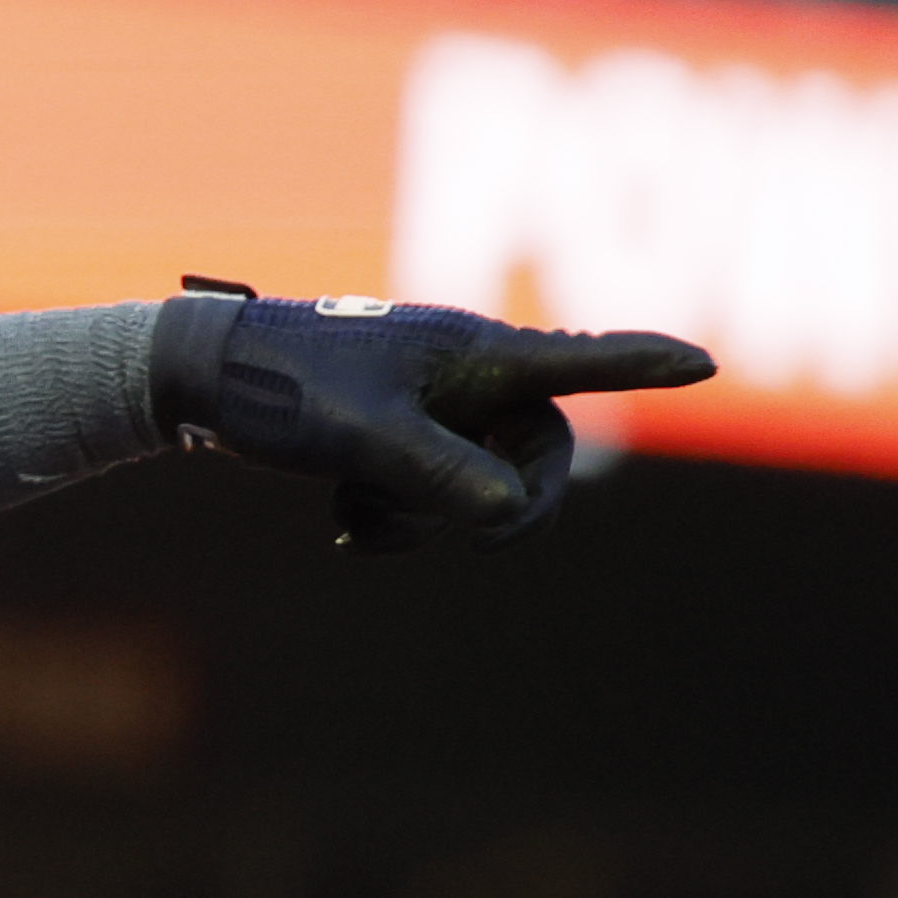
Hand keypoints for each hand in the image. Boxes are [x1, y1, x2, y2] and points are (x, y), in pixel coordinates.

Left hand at [146, 289, 717, 548]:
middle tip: (480, 543)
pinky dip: (393, 514)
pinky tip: (339, 524)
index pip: (578, 362)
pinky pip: (428, 488)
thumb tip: (508, 512)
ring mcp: (428, 402)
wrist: (192, 379)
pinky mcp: (392, 429)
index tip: (704, 362)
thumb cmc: (279, 390)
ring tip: (356, 517)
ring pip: (475, 480)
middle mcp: (462, 372)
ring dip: (427, 516)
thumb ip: (441, 475)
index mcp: (471, 353)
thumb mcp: (363, 438)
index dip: (643, 366)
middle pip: (537, 451)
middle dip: (504, 504)